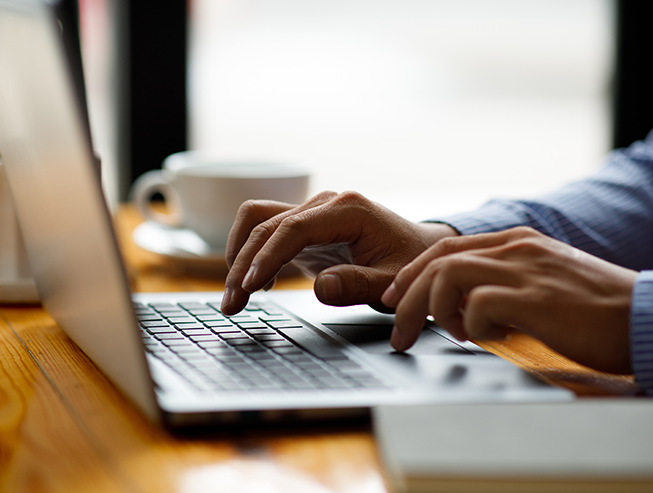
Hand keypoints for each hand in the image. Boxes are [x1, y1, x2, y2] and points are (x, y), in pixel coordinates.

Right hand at [222, 191, 457, 314]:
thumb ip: (359, 284)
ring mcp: (312, 211)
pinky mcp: (305, 226)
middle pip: (267, 224)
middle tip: (232, 304)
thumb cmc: (410, 265)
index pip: (294, 227)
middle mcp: (325, 203)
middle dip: (244, 264)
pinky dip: (253, 254)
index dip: (266, 256)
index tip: (249, 285)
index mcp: (348, 210)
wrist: (421, 251)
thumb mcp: (393, 282)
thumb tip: (321, 287)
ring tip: (236, 296)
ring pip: (259, 221)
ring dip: (240, 255)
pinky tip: (259, 286)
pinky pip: (266, 231)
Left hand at [381, 227, 637, 373]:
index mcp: (516, 241)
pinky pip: (479, 304)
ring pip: (448, 276)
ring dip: (433, 310)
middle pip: (438, 261)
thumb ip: (502, 286)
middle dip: (406, 296)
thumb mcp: (542, 284)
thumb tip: (462, 308)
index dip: (412, 273)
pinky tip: (482, 336)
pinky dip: (470, 324)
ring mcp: (526, 270)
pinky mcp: (536, 298)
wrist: (645, 315)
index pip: (446, 247)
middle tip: (398, 328)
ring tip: (446, 334)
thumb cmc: (595, 308)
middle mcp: (516, 248)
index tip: (396, 298)